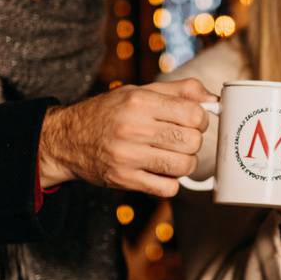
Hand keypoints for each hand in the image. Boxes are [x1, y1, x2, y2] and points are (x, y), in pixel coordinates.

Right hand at [38, 78, 214, 197]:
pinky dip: (170, 182)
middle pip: (191, 141)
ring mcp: (127, 156)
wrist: (66, 139)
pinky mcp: (123, 179)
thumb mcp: (139, 91)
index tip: (192, 122)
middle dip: (193, 142)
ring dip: (184, 163)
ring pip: (183, 166)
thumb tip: (215, 99)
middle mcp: (133, 128)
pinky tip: (160, 171)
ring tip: (173, 156)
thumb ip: (179, 91)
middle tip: (182, 139)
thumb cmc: (109, 112)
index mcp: (140, 101)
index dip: (201, 120)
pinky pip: (167, 188)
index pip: (193, 114)